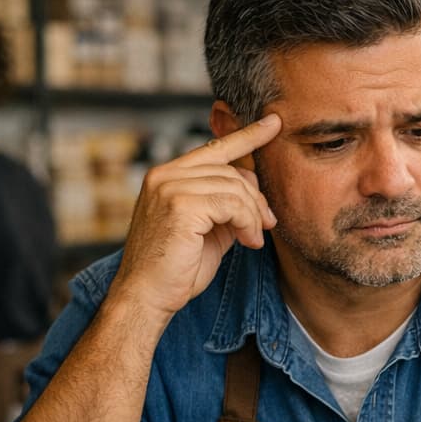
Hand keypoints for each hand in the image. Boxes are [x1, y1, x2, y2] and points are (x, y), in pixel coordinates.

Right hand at [110, 114, 281, 319]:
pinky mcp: (180, 205)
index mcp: (167, 177)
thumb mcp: (209, 230)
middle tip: (267, 224)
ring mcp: (169, 187)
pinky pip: (232, 203)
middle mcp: (165, 175)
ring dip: (253, 215)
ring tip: (254, 239)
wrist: (147, 297)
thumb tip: (254, 190)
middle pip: (231, 171)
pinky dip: (247, 223)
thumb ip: (226, 205)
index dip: (247, 135)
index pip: (214, 149)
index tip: (273, 123)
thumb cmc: (176, 269)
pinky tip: (248, 242)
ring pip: (235, 187)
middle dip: (256, 198)